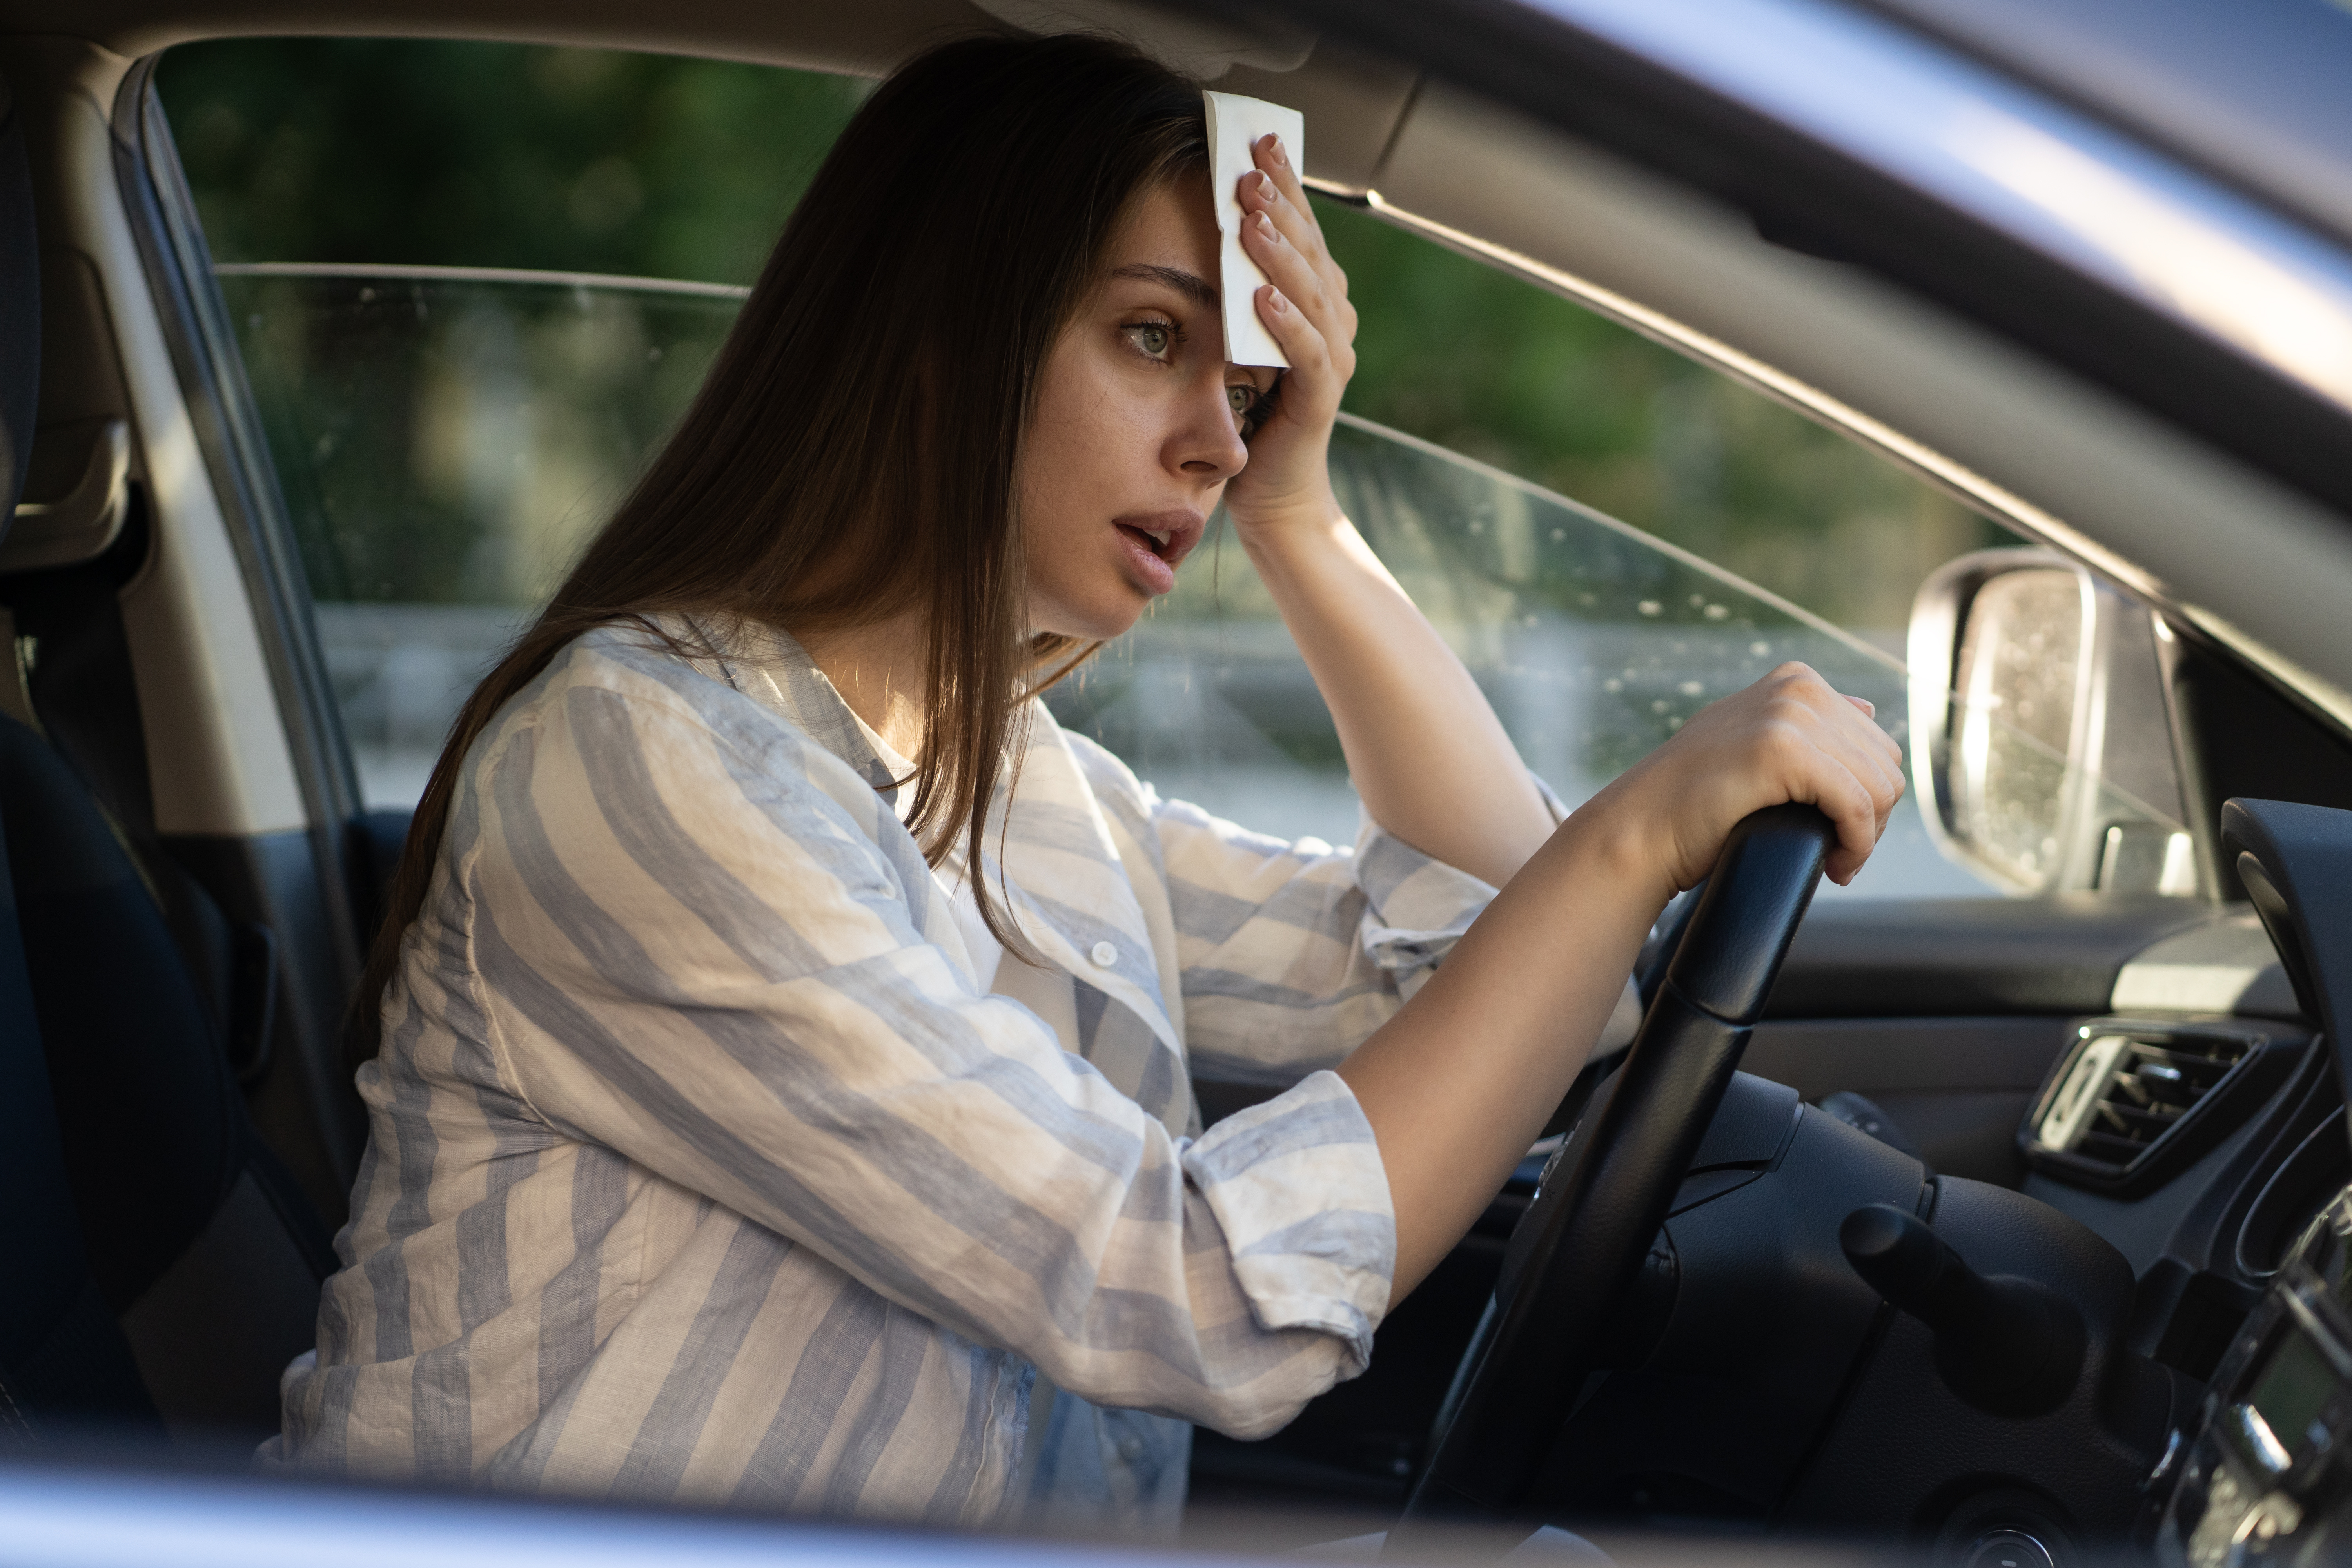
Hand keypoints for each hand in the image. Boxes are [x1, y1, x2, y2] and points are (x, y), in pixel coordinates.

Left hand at [1227, 132, 1357, 533]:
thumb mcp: (1239, 340)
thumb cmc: (1251, 415)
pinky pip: (1306, 352)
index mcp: (1316, 303)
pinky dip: (1286, 321)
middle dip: (1281, 206)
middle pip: (1310, 252)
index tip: (1260, 143)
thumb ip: (1240, 293)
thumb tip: (1218, 232)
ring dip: (1281, 253)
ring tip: (1251, 218)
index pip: (1301, 233)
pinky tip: (1261, 295)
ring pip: (1310, 293)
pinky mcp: (1319, 399)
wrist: (1275, 495)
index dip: (1286, 187)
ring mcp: (1331, 361)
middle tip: (1250, 169)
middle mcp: (1333, 324)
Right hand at [1593, 662, 1905, 891]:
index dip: (1867, 798)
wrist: (1640, 830)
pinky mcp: (1784, 750)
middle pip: (1885, 766)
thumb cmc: (1692, 802)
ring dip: (1865, 837)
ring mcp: (1789, 714)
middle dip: (1872, 819)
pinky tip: (1834, 867)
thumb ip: (1806, 722)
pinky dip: (1856, 845)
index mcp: (1797, 680)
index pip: (1877, 744)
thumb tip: (1869, 708)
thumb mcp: (1754, 743)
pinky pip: (1857, 806)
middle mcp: (1798, 688)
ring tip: (1833, 861)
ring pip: (1880, 788)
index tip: (1836, 834)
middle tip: (1836, 853)